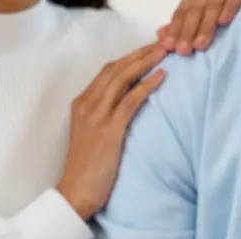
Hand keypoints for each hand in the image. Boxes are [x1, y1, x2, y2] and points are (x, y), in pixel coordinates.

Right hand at [56, 44, 166, 219]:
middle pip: (115, 69)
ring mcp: (96, 117)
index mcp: (80, 105)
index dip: (128, 58)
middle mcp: (86, 106)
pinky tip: (161, 77)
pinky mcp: (109, 131)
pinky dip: (147, 86)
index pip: (106, 72)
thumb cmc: (86, 169)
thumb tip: (126, 104)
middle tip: (162, 44)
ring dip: (145, 62)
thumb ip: (102, 116)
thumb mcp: (90, 135)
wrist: (75, 192)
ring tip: (165, 53)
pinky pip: (130, 101)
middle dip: (140, 53)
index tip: (147, 51)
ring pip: (122, 79)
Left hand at [157, 0, 240, 55]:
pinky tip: (223, 22)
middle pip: (193, 13)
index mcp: (192, 0)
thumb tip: (160, 34)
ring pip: (211, 9)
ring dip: (205, 27)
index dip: (174, 30)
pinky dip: (228, 9)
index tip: (168, 46)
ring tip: (200, 45)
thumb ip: (179, 20)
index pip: (180, 14)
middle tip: (183, 51)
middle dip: (187, 32)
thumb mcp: (193, 5)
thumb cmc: (210, 1)